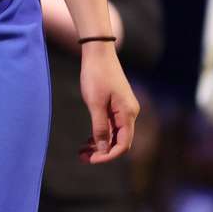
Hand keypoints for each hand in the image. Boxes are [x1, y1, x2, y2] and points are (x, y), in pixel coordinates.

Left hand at [78, 43, 139, 164]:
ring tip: (82, 152)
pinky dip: (101, 133)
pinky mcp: (117, 104)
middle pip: (119, 141)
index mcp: (128, 113)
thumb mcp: (95, 103)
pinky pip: (111, 124)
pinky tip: (88, 140)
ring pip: (114, 134)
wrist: (98, 51)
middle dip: (102, 152)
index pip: (123, 144)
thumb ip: (100, 127)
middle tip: (82, 157)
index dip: (108, 155)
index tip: (91, 160)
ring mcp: (124, 108)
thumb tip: (104, 149)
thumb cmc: (96, 75)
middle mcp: (130, 113)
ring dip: (100, 144)